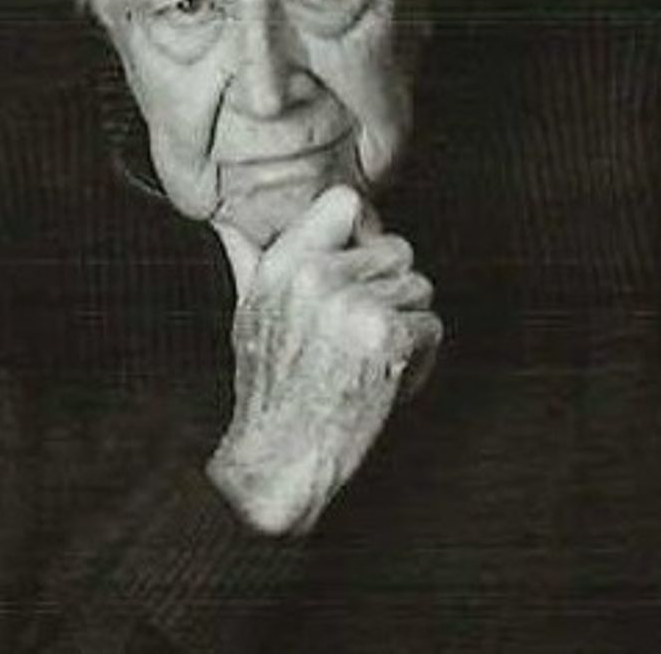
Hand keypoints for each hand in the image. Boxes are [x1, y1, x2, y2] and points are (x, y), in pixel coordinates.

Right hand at [207, 185, 441, 534]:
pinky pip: (430, 326)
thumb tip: (230, 223)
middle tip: (363, 330)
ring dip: (406, 326)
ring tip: (369, 356)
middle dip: (391, 290)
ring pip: (419, 289)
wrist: (281, 457)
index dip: (365, 230)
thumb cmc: (269, 388)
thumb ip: (249, 259)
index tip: (361, 260)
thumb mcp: (249, 312)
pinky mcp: (388, 337)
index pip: (346, 202)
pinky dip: (420, 357)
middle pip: (398, 250)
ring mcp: (354, 304)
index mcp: (285, 263)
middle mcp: (318, 276)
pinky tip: (384, 377)